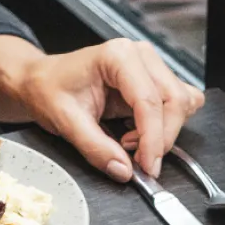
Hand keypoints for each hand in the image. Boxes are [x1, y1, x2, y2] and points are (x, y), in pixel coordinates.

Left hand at [0, 36, 203, 180]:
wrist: (42, 81)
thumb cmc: (50, 90)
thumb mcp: (66, 121)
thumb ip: (96, 148)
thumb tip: (123, 170)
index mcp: (118, 56)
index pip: (149, 100)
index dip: (153, 138)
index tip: (147, 166)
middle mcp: (139, 55)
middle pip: (174, 101)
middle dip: (161, 138)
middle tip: (139, 161)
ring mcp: (150, 65)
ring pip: (181, 103)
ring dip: (163, 131)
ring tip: (131, 141)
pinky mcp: (155, 79)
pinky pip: (180, 103)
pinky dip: (166, 124)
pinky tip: (140, 131)